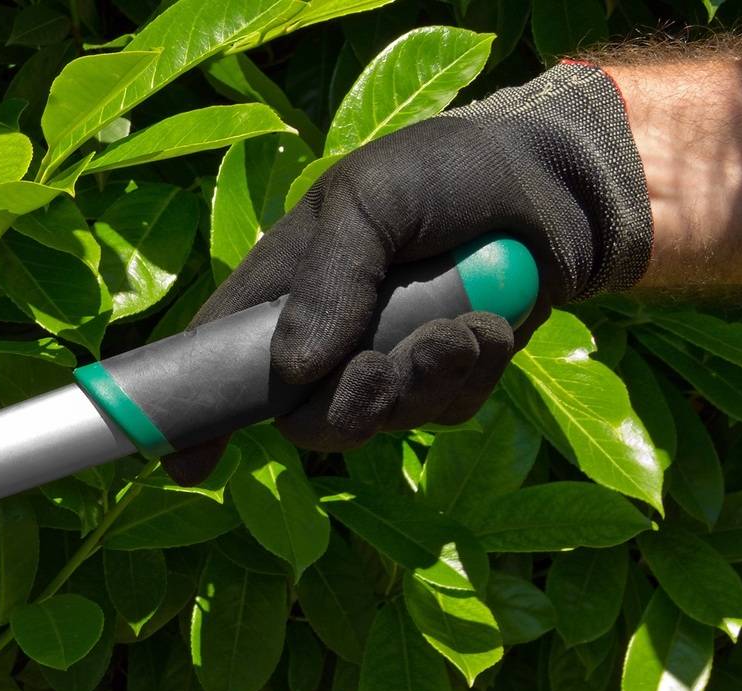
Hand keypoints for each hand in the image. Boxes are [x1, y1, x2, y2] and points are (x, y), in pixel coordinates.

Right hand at [166, 62, 652, 483]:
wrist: (555, 187)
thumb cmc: (445, 175)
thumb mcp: (371, 199)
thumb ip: (330, 279)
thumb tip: (296, 370)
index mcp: (280, 294)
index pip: (216, 362)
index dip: (196, 417)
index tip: (186, 463)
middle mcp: (321, 341)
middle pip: (302, 420)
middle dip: (350, 402)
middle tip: (387, 363)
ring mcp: (382, 367)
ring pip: (374, 422)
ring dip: (422, 379)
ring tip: (461, 327)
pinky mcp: (443, 385)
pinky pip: (440, 414)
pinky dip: (468, 375)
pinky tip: (489, 327)